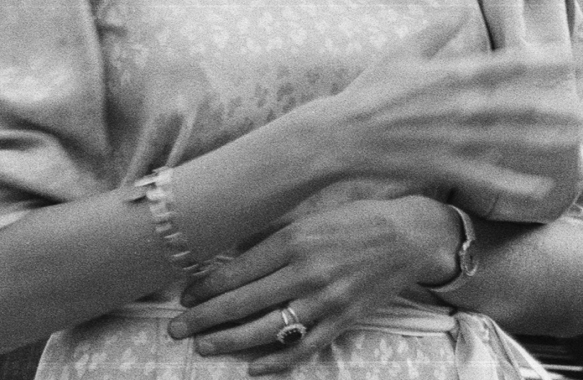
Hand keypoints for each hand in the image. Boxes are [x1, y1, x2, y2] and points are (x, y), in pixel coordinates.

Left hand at [166, 197, 455, 374]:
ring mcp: (325, 300)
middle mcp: (305, 271)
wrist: (407, 236)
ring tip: (203, 346)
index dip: (206, 287)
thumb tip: (232, 254)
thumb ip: (271, 237)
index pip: (238, 270)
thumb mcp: (308, 217)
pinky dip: (277, 361)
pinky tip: (254, 368)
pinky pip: (304, 347)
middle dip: (205, 317)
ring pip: (267, 329)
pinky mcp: (343, 320)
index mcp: (293, 239)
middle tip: (176, 329)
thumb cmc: (354, 220)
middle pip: (244, 302)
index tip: (184, 296)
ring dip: (230, 341)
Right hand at [327, 45, 582, 208]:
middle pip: (517, 104)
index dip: (540, 61)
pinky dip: (515, 182)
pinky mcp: (443, 163)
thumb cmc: (370, 91)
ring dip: (545, 137)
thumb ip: (434, 30)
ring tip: (576, 137)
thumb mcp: (401, 52)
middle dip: (555, 104)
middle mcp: (458, 105)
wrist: (342, 133)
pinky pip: (487, 175)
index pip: (504, 65)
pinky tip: (541, 187)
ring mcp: (452, 136)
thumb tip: (458, 5)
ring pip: (510, 137)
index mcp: (449, 74)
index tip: (569, 57)